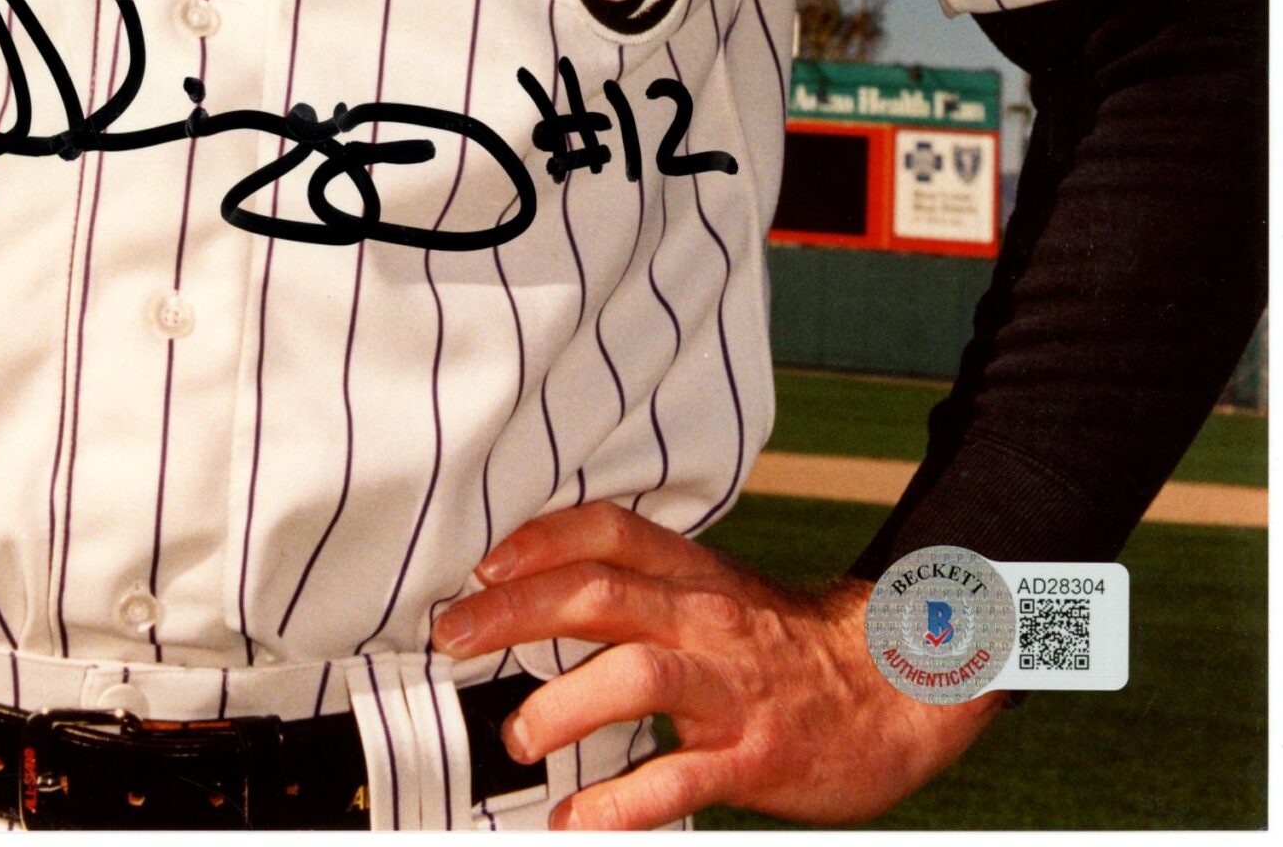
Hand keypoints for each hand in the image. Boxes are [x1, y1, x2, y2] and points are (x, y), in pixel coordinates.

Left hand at [432, 497, 1004, 828]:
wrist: (894, 691)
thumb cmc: (786, 646)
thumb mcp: (717, 594)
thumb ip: (644, 587)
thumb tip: (548, 591)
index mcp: (694, 575)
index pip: (607, 532)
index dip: (539, 539)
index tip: (481, 564)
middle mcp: (706, 619)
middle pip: (599, 593)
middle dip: (515, 611)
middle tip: (455, 637)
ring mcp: (730, 687)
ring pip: (634, 675)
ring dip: (563, 705)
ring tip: (519, 735)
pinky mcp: (752, 756)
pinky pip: (678, 778)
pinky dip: (619, 804)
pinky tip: (577, 824)